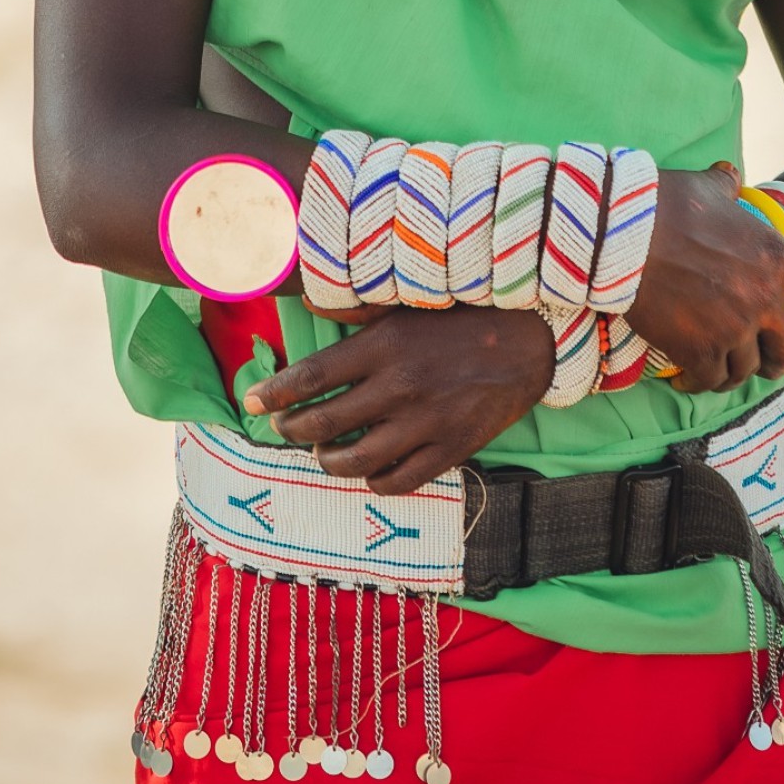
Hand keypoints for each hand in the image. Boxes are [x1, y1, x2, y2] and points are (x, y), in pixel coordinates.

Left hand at [243, 306, 555, 494]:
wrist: (530, 340)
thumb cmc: (465, 314)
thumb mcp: (409, 302)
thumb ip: (358, 310)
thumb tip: (309, 304)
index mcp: (384, 346)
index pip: (311, 377)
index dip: (274, 394)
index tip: (253, 402)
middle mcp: (398, 387)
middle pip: (323, 424)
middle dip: (292, 429)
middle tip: (283, 427)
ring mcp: (424, 423)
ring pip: (354, 460)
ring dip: (327, 460)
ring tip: (322, 451)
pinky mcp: (450, 449)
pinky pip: (397, 480)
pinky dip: (374, 480)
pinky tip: (368, 469)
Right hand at [625, 163, 783, 393]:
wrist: (621, 234)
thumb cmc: (665, 203)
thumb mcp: (707, 188)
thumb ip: (727, 187)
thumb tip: (730, 176)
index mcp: (776, 257)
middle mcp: (764, 298)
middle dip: (781, 359)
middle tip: (769, 363)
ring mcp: (734, 327)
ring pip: (748, 368)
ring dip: (735, 370)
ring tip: (715, 367)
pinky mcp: (700, 350)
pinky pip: (711, 380)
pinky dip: (700, 380)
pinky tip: (686, 374)